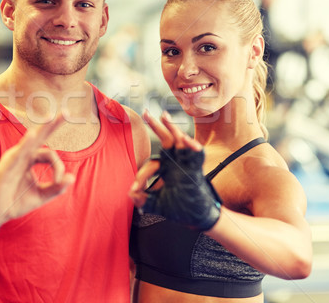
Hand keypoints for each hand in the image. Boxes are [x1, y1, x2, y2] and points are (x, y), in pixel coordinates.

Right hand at [0, 115, 74, 228]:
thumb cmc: (14, 203)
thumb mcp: (39, 196)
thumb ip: (56, 188)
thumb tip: (73, 177)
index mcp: (30, 160)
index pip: (50, 154)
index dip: (58, 167)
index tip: (59, 182)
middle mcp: (21, 156)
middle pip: (39, 137)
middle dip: (53, 124)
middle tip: (67, 113)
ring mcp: (12, 161)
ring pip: (28, 142)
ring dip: (41, 130)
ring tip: (52, 117)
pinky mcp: (3, 170)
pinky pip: (15, 156)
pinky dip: (24, 145)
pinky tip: (32, 135)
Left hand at [129, 111, 220, 230]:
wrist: (197, 217)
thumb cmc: (179, 208)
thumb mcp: (158, 204)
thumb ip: (144, 200)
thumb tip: (131, 195)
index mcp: (165, 168)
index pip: (151, 165)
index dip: (141, 177)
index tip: (135, 190)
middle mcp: (175, 162)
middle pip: (165, 139)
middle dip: (155, 126)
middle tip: (145, 112)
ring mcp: (186, 163)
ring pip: (179, 141)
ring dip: (172, 129)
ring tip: (164, 117)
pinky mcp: (196, 170)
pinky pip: (196, 155)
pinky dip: (192, 147)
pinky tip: (186, 139)